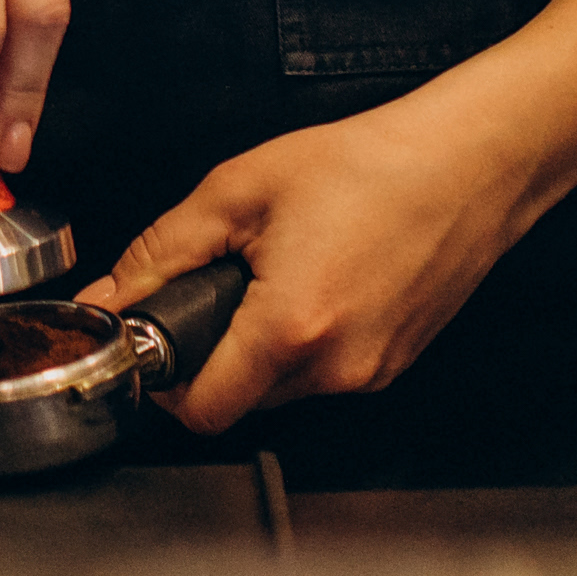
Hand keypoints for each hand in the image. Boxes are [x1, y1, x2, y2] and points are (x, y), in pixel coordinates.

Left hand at [86, 0, 576, 430]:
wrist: (469, 162)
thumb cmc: (366, 164)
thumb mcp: (240, 189)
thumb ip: (162, 250)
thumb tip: (107, 293)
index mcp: (289, 329)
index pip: (201, 413)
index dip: (164, 383)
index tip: (154, 338)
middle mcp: (336, 369)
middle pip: (240, 399)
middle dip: (213, 352)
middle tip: (216, 283)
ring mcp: (372, 374)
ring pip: (284, 388)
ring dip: (260, 345)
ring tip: (276, 269)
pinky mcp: (396, 365)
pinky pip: (327, 371)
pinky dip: (306, 339)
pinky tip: (320, 276)